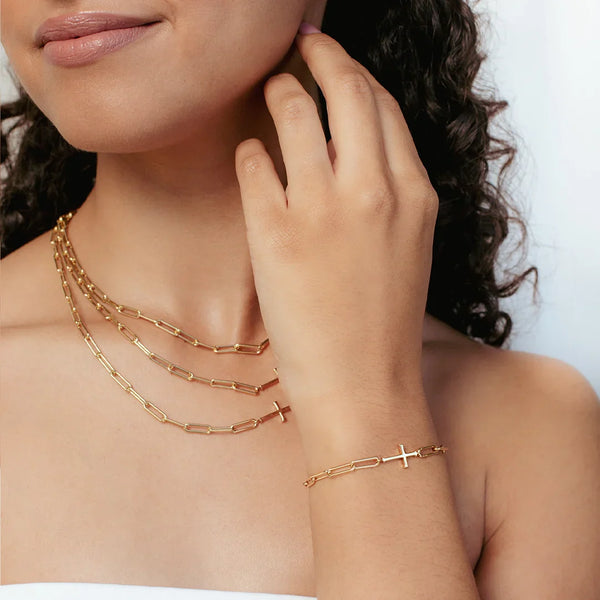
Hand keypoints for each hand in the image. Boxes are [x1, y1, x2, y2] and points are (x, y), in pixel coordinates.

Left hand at [234, 29, 437, 401]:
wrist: (364, 387)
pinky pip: (256, 164)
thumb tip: (352, 148)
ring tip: (272, 90)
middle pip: (346, 91)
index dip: (357, 76)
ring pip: (295, 114)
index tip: (338, 65)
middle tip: (304, 48)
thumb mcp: (409, 249)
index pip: (384, 107)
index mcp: (415, 194)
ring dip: (280, 93)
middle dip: (323, 57)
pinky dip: (252, 153)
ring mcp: (322, 209)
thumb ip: (389, 194)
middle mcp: (373, 190)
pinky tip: (252, 157)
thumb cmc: (384, 325)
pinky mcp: (274, 233)